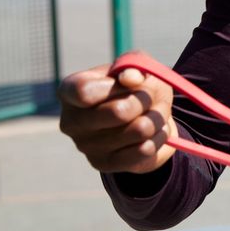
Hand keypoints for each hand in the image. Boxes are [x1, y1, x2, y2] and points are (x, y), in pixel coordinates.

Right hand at [58, 59, 176, 173]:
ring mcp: (85, 146)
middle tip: (154, 98)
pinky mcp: (104, 164)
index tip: (133, 82)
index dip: (118, 86)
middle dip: (147, 101)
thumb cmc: (135, 86)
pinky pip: (144, 150)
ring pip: (138, 131)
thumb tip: (131, 78)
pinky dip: (159, 136)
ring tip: (158, 113)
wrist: (144, 116)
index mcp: (69, 91)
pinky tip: (156, 131)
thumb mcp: (139, 66)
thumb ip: (135, 66)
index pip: (84, 91)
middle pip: (118, 112)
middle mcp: (70, 121)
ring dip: (158, 118)